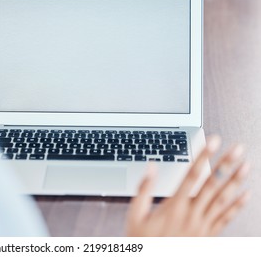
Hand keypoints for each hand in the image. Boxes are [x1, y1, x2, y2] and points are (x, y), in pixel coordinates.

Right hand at [126, 136, 249, 235]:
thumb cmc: (142, 240)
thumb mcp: (135, 214)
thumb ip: (143, 189)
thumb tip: (151, 165)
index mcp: (174, 206)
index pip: (192, 175)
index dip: (203, 156)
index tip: (212, 141)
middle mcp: (191, 214)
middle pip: (212, 184)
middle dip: (226, 164)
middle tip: (237, 148)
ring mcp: (202, 225)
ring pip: (223, 200)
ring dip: (236, 181)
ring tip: (246, 166)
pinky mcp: (208, 235)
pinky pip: (226, 219)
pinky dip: (237, 206)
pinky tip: (246, 195)